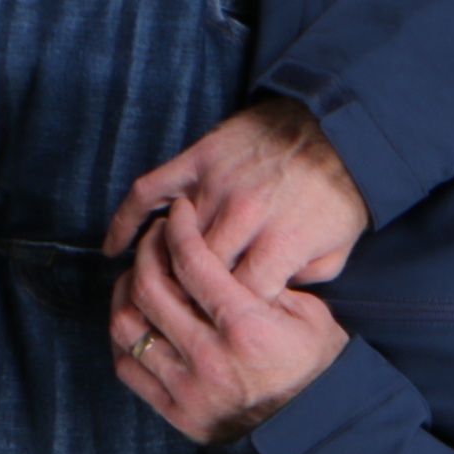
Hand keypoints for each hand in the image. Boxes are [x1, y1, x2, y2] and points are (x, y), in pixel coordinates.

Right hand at [104, 96, 366, 293]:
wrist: (336, 128)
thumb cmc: (338, 195)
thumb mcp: (339, 249)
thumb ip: (306, 284)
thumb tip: (267, 306)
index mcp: (281, 242)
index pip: (236, 298)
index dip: (225, 318)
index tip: (219, 326)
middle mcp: (244, 215)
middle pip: (196, 273)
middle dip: (187, 298)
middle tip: (180, 313)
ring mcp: (217, 184)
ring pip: (170, 240)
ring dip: (158, 266)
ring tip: (153, 289)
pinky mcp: (199, 158)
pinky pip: (149, 191)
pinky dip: (126, 220)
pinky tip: (114, 248)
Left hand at [109, 199, 351, 443]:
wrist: (314, 431)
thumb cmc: (315, 368)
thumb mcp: (310, 316)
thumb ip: (266, 285)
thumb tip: (223, 259)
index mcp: (247, 328)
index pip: (193, 264)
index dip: (177, 229)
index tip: (176, 214)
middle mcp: (210, 357)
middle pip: (151, 289)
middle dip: (147, 252)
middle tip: (155, 238)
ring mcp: (188, 388)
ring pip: (129, 327)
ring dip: (126, 292)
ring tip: (138, 275)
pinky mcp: (175, 412)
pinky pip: (128, 367)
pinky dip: (123, 336)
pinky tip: (135, 317)